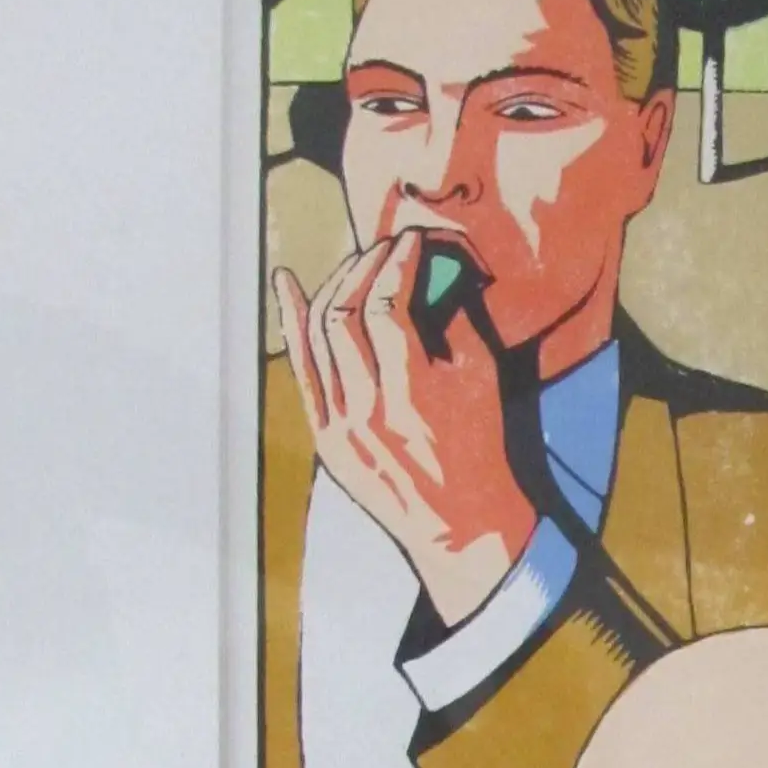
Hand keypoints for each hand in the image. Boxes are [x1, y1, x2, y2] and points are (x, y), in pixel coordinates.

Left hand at [274, 233, 538, 626]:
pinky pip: (300, 370)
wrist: (462, 527)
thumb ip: (455, 316)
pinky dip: (291, 322)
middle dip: (363, 265)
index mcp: (411, 395)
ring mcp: (336, 426)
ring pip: (315, 334)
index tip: (412, 239)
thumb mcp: (482, 379)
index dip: (397, 260)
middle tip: (386, 246)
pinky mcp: (323, 438)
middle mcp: (364, 410)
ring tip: (358, 264)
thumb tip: (435, 263)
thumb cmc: (482, 450)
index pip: (386, 304)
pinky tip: (285, 283)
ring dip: (334, 286)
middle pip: (343, 311)